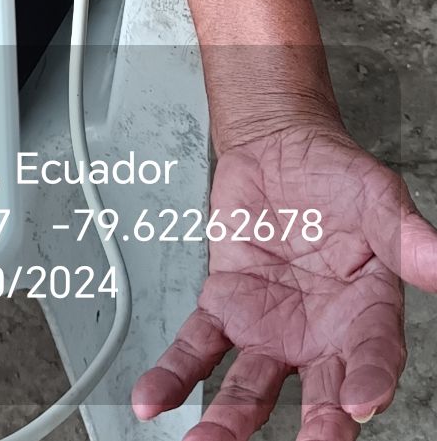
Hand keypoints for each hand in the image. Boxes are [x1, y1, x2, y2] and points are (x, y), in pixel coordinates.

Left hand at [132, 122, 436, 437]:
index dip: (371, 381)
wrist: (281, 147)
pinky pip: (197, 347)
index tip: (362, 401)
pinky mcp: (225, 308)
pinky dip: (174, 375)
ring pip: (251, 385)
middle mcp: (320, 335)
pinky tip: (154, 399)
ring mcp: (270, 328)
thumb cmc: (336, 179)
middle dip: (314, 424)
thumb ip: (405, 235)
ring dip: (228, 419)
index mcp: (366, 314)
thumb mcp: (377, 197)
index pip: (374, 356)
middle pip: (318, 392)